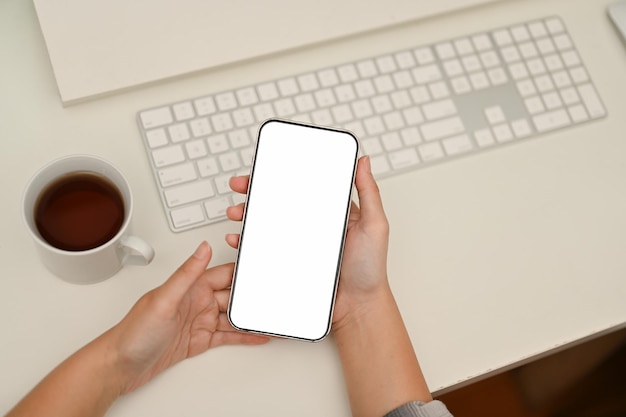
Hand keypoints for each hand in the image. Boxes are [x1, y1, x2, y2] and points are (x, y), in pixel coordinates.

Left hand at [110, 242, 268, 393]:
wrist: (119, 365)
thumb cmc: (133, 332)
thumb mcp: (163, 299)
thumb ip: (187, 274)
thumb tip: (204, 248)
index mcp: (189, 287)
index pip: (224, 275)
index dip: (244, 273)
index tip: (262, 270)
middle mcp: (196, 302)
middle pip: (233, 297)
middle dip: (253, 298)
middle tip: (274, 299)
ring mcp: (198, 321)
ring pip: (233, 317)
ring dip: (251, 318)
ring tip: (270, 318)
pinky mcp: (198, 340)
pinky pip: (226, 336)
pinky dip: (243, 336)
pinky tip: (256, 335)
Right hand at [225, 156, 389, 330]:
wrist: (357, 307)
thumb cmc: (370, 269)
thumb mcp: (375, 224)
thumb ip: (370, 193)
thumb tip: (364, 161)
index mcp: (330, 211)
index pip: (302, 186)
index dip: (282, 174)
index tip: (266, 167)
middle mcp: (311, 225)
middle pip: (278, 202)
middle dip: (255, 191)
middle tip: (241, 186)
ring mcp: (297, 244)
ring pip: (266, 224)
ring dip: (247, 214)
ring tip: (237, 213)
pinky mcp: (288, 262)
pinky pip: (263, 250)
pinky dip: (247, 242)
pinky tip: (239, 239)